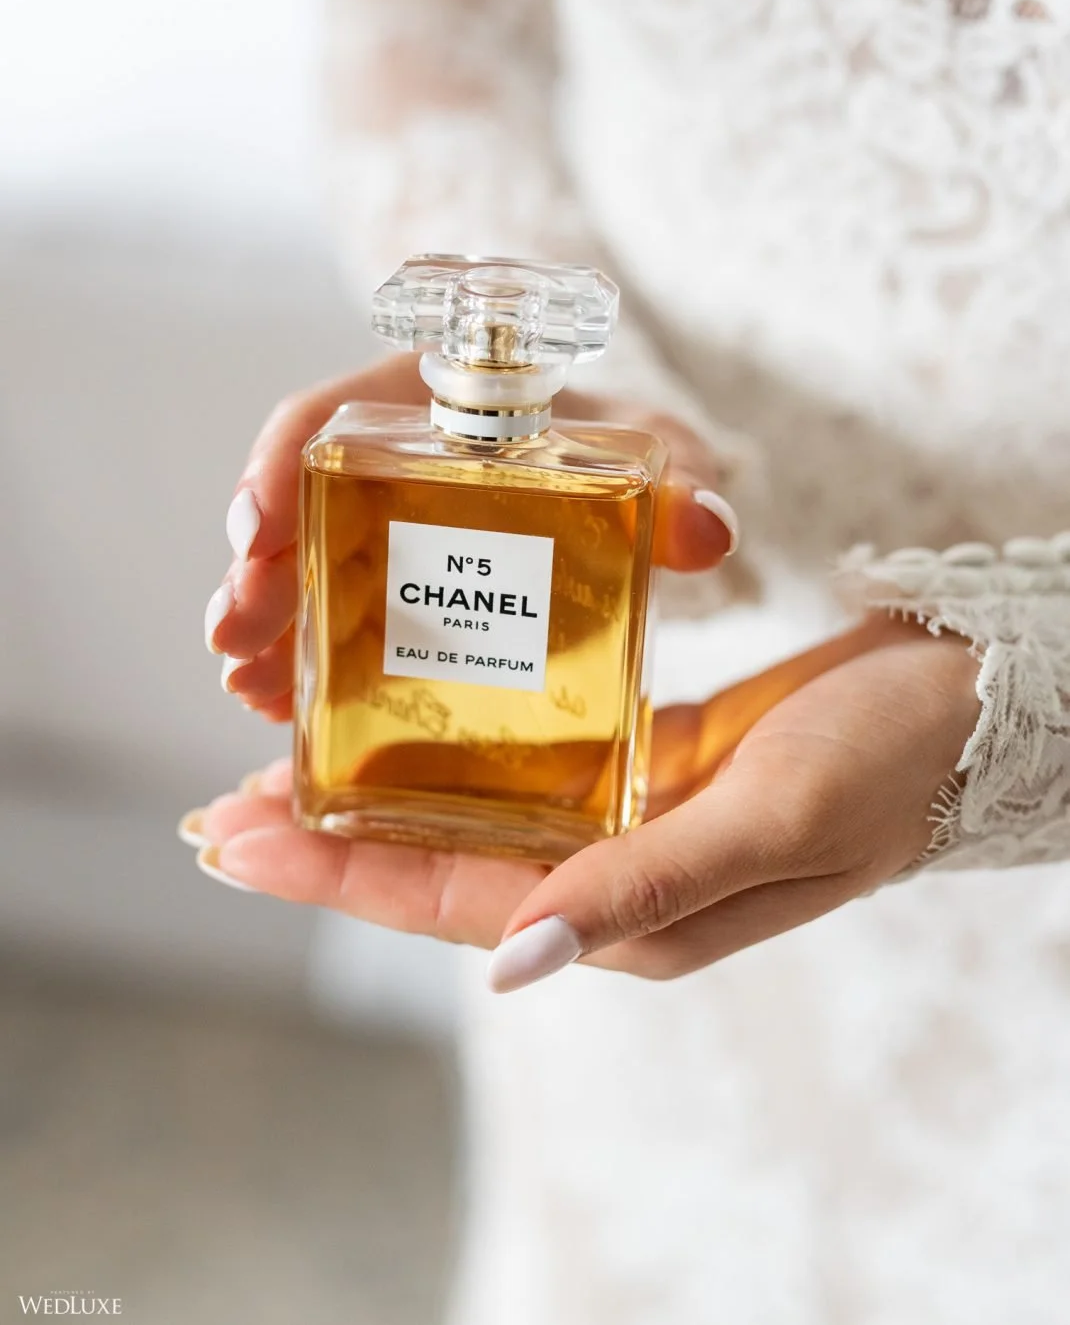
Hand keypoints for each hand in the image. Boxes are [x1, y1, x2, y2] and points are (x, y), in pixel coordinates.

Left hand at [186, 600, 978, 990]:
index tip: (238, 836)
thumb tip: (510, 959)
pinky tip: (416, 723)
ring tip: (288, 768)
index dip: (338, 874)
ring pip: (477, 817)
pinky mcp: (652, 764)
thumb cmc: (885, 764)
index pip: (454, 901)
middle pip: (442, 866)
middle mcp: (618, 880)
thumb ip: (645, 884)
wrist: (964, 708)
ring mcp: (632, 823)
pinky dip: (462, 752)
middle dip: (331, 841)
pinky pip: (534, 767)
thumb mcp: (771, 818)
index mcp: (637, 915)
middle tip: (224, 806)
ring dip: (384, 796)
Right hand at [203, 353, 738, 716]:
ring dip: (271, 628)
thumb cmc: (635, 452)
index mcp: (434, 401)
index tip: (255, 528)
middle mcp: (393, 461)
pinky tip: (286, 711)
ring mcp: (390, 529)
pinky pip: (339, 620)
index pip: (334, 414)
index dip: (281, 466)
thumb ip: (684, 484)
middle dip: (259, 571)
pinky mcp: (399, 589)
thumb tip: (709, 531)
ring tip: (250, 689)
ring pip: (307, 570)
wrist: (639, 487)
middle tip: (233, 638)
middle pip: (301, 504)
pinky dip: (308, 662)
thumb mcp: (663, 457)